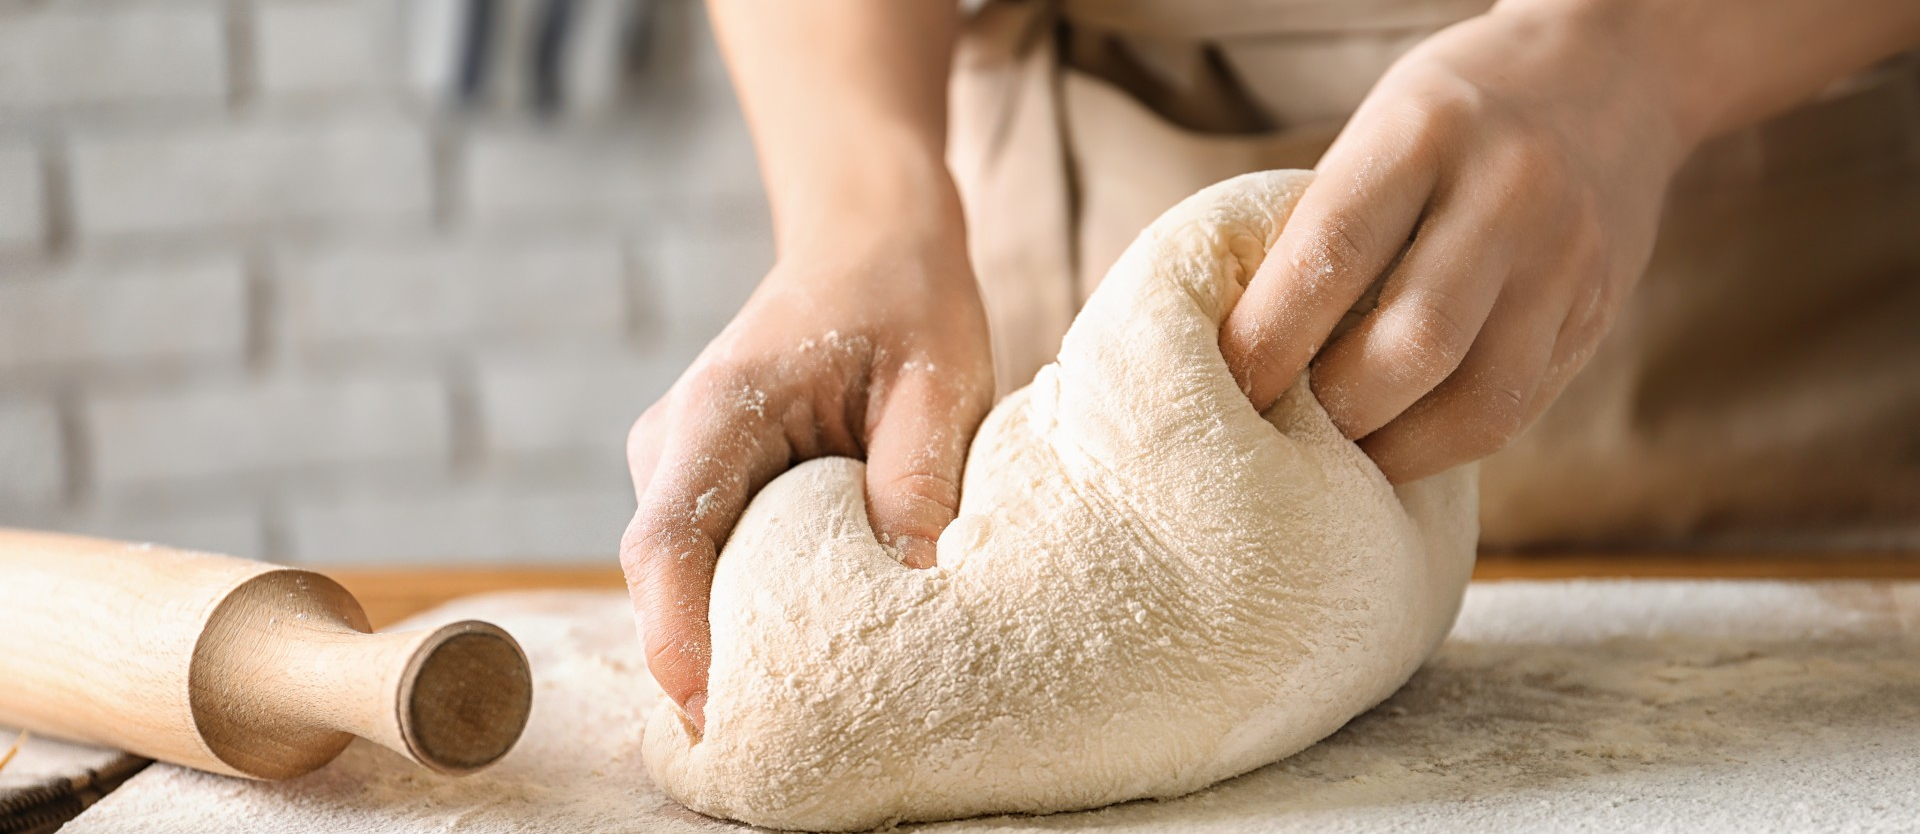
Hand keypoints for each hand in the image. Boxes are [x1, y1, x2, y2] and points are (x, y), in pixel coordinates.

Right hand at [619, 232, 993, 730]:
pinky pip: (709, 558)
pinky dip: (748, 602)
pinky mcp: (703, 481)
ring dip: (735, 630)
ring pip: (686, 574)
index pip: (668, 539)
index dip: (674, 634)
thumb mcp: (937, 383)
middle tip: (787, 737)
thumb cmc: (904, 299)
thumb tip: (917, 589)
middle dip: (712, 657)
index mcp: (721, 408)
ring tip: (813, 691)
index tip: (703, 708)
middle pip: (667, 577)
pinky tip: (809, 635)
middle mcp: (676, 439)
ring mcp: (680, 462)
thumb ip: (920, 482)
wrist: (868, 239)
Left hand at [1220, 2, 1691, 482]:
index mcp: (1424, 132)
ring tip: (1336, 458)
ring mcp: (1566, 259)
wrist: (1608, 73)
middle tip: (1277, 433)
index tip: (1224, 387)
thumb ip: (1325, 228)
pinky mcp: (1598, 312)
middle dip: (1333, 409)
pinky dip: (1445, 443)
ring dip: (1394, 449)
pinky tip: (1396, 446)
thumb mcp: (1379, 134)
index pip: (1330, 257)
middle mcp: (1507, 193)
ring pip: (1478, 399)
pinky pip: (1517, 408)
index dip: (1268, 341)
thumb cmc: (1450, 117)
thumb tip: (1243, 351)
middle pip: (1412, 344)